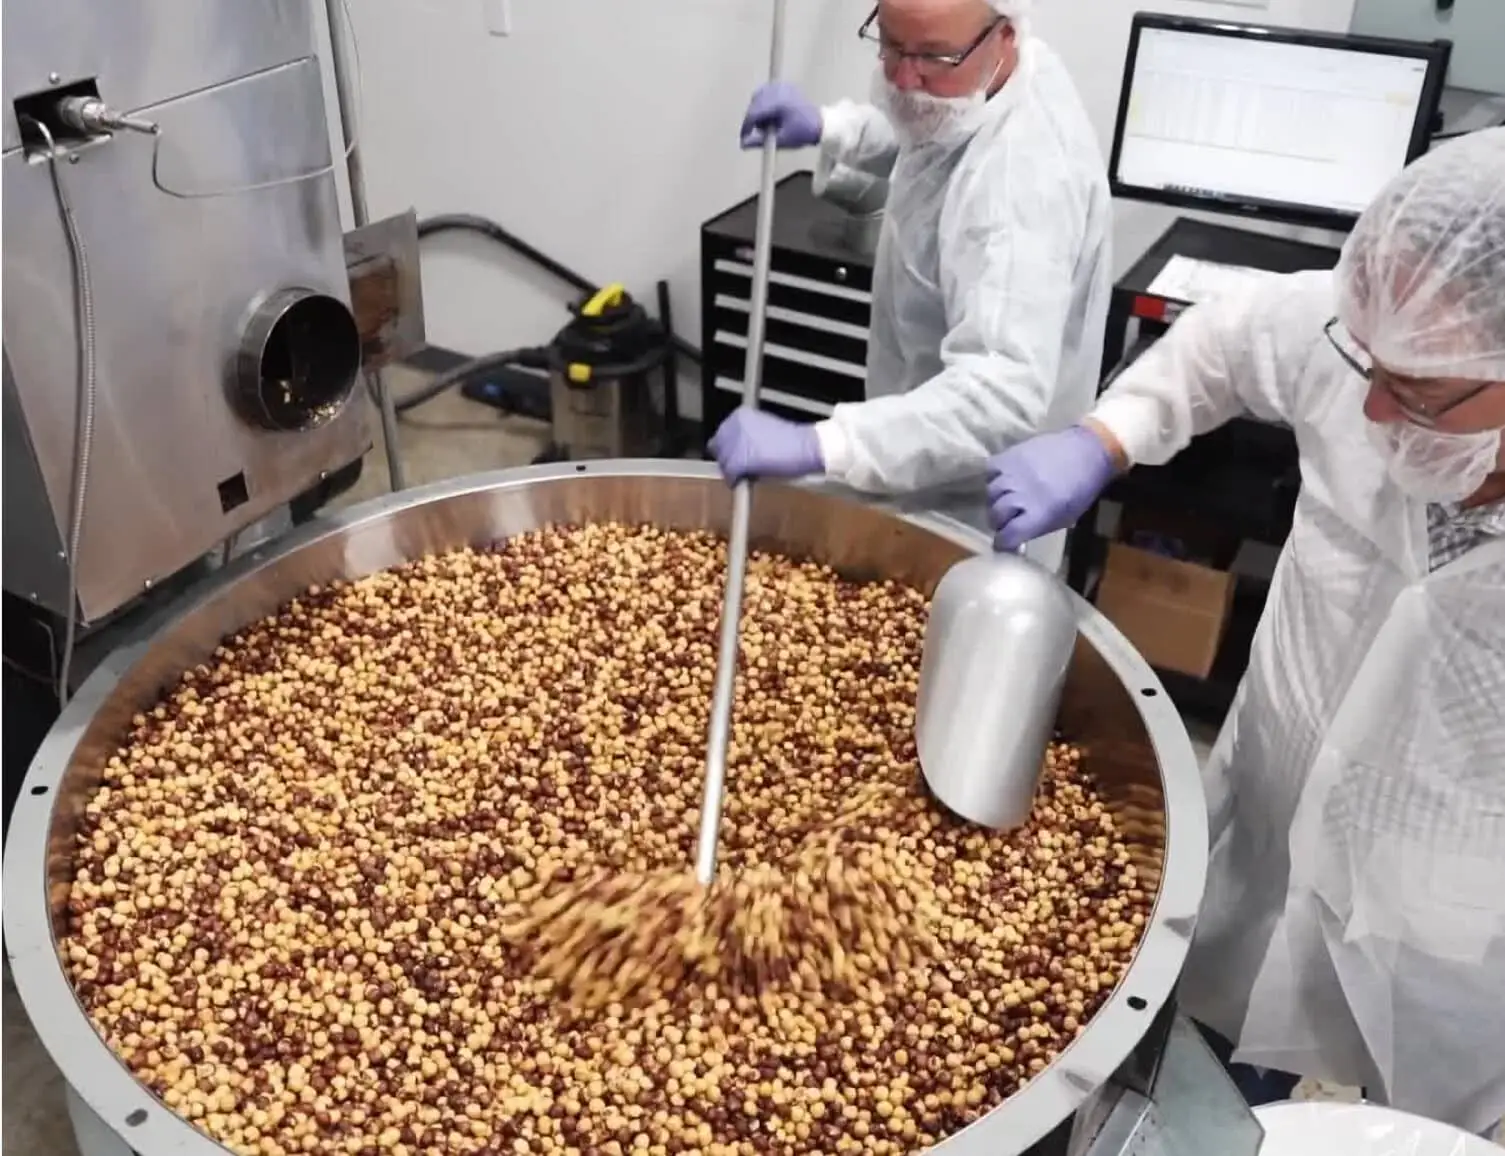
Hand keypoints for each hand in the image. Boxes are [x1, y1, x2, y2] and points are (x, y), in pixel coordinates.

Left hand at [709, 411, 823, 482]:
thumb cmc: (791, 442)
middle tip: (741, 471)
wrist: (807, 447)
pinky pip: (731, 474)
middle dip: (728, 460)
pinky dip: (736, 481)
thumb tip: (735, 454)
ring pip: (724, 462)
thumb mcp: (763, 432)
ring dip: (732, 471)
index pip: (721, 435)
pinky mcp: (740, 459)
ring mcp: (736, 442)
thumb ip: (746, 439)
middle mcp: (735, 425)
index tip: (736, 457)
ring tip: (747, 476)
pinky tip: (746, 482)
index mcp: (740, 415)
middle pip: (719, 448)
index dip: (728, 449)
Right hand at [740, 82, 821, 148]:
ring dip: (758, 109)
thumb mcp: (781, 140)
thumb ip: (760, 141)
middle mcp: (780, 91)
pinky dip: (764, 102)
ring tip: (767, 124)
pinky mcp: (786, 86)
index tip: (744, 137)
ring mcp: (783, 86)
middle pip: (755, 103)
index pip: (754, 112)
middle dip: (752, 119)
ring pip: (759, 95)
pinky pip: (767, 91)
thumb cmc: (805, 132)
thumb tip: (744, 144)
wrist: (822, 124)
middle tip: (757, 133)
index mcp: (779, 103)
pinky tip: (771, 114)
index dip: (746, 127)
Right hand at [986, 425, 1120, 552]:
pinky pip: (990, 470)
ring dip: (995, 501)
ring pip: (991, 493)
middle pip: (996, 514)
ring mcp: (1014, 473)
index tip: (1002, 543)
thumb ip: (1038, 527)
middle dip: (998, 522)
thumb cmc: (1081, 488)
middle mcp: (1022, 494)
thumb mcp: (1065, 517)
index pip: (1009, 534)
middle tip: (1003, 522)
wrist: (1089, 450)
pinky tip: (1001, 481)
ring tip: (1002, 501)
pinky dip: (992, 478)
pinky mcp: (1011, 454)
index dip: (1002, 542)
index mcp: (1040, 513)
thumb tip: (1018, 535)